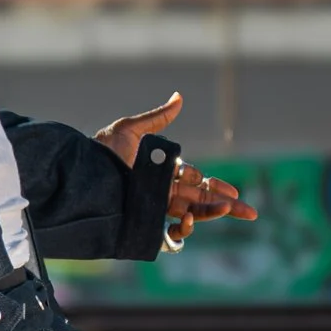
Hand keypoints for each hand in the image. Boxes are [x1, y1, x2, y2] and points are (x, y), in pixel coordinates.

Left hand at [96, 89, 256, 240]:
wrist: (80, 178)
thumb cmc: (101, 154)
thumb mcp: (129, 131)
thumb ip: (158, 118)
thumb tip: (179, 97)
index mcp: (161, 173)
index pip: (196, 180)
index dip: (215, 185)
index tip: (228, 189)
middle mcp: (161, 193)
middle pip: (201, 200)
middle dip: (226, 205)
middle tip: (249, 211)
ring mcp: (154, 210)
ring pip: (192, 215)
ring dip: (212, 214)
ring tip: (228, 210)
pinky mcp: (145, 224)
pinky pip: (170, 233)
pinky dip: (184, 230)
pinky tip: (188, 222)